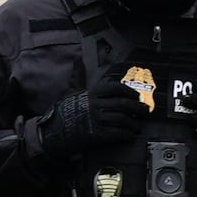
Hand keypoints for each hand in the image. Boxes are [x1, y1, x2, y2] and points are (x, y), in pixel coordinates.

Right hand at [28, 81, 142, 162]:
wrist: (52, 132)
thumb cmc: (62, 111)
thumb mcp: (70, 91)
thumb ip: (78, 76)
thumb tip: (77, 61)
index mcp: (91, 93)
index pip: (116, 88)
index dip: (130, 92)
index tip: (138, 97)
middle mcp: (95, 105)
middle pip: (123, 104)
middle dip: (137, 109)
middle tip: (145, 112)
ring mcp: (95, 120)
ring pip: (122, 119)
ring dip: (133, 124)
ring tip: (137, 127)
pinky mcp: (96, 135)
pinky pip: (116, 134)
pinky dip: (126, 135)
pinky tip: (130, 136)